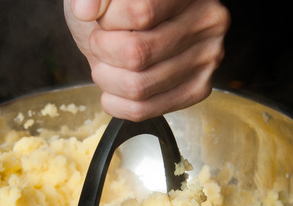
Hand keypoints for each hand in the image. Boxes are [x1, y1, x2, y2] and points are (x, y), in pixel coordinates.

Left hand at [65, 0, 229, 120]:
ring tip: (106, 63)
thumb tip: (85, 9)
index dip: (107, 21)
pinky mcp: (197, 88)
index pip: (139, 13)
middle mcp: (207, 19)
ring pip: (138, 86)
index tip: (103, 18)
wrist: (132, 25)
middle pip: (137, 54)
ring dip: (106, 78)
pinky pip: (144, 109)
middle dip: (103, 52)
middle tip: (101, 43)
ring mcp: (207, 57)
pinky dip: (115, 102)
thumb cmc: (120, 6)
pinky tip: (113, 85)